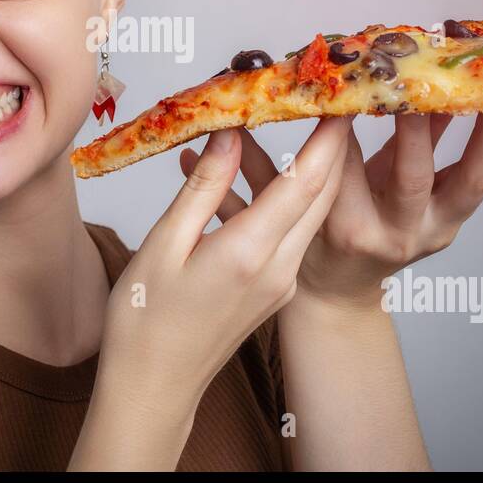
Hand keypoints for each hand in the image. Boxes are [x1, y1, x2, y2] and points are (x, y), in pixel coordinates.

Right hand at [100, 116, 350, 416]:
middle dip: (335, 144)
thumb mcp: (164, 243)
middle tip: (332, 97)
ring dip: (319, 169)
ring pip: (313, 213)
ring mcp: (282, 281)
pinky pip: (295, 231)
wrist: (154, 387)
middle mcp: (279, 267)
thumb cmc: (144, 319)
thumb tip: (230, 133)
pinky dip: (295, 196)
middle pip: (323, 194)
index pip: (306, 180)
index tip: (337, 94)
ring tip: (314, 124)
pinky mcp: (276, 288)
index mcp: (250, 252)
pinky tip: (276, 172)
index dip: (328, 134)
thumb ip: (203, 184)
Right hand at [177, 109, 482, 308]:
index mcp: (344, 230)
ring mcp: (435, 229)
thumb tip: (225, 121)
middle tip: (426, 78)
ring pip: (473, 176)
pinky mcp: (455, 217)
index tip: (351, 79)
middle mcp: (396, 232)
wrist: (336, 294)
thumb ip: (251, 167)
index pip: (344, 169)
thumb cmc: (302, 250)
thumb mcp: (268, 214)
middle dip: (422, 124)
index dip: (346, 124)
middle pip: (414, 176)